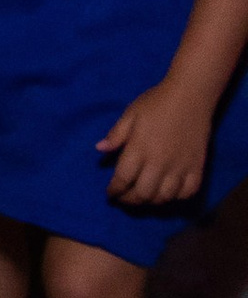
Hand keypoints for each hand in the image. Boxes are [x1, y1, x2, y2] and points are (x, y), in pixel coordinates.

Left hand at [98, 79, 210, 206]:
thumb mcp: (130, 114)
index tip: (110, 193)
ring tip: (143, 197)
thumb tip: (99, 149)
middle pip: (142, 193)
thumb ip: (116, 134)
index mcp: (139, 149)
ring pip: (164, 197)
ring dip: (151, 202)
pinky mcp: (197, 167)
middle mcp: (159, 163)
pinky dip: (176, 198)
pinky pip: (187, 192)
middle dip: (129, 200)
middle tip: (124, 198)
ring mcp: (180, 167)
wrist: (190, 96)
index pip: (123, 179)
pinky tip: (168, 193)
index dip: (114, 190)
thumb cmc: (156, 103)